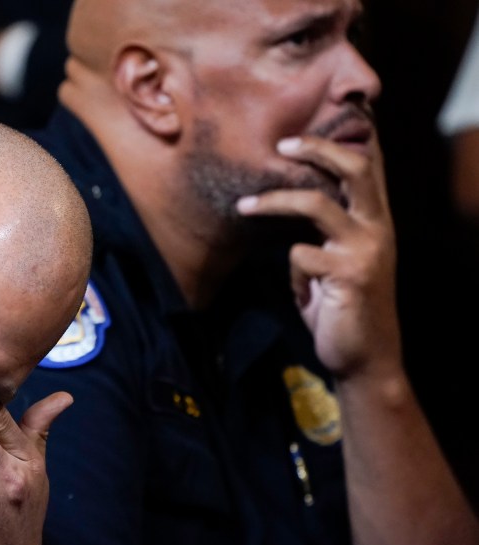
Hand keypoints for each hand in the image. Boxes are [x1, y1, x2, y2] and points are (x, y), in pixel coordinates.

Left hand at [236, 135, 401, 380]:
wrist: (363, 358)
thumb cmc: (341, 307)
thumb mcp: (332, 263)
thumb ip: (318, 234)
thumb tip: (282, 205)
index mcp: (373, 221)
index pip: (369, 166)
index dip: (353, 136)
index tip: (333, 108)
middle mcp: (376, 228)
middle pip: (354, 168)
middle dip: (318, 147)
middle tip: (283, 142)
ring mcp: (365, 249)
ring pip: (317, 204)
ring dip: (274, 201)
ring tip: (244, 205)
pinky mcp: (350, 274)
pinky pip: (301, 255)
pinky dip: (292, 272)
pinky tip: (301, 293)